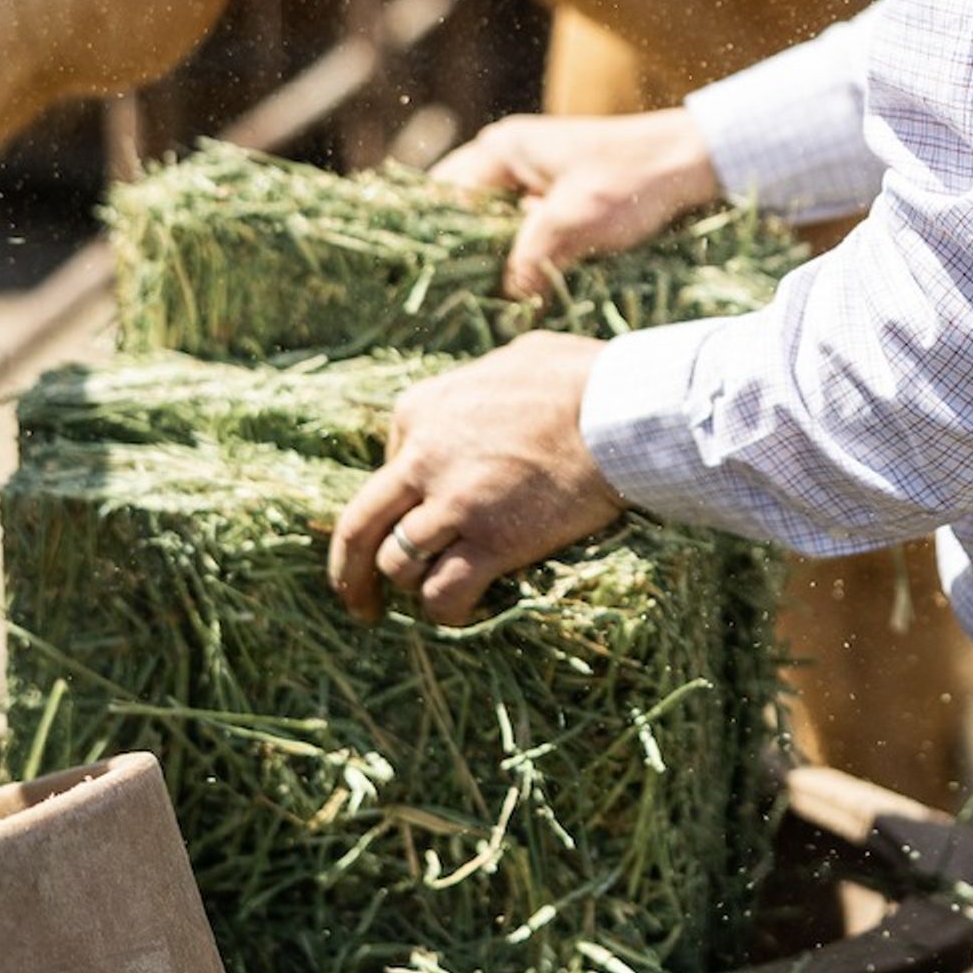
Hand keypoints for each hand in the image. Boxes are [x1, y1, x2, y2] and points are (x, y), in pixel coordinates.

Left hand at [328, 332, 625, 626]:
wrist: (623, 409)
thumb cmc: (582, 378)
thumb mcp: (513, 360)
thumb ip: (485, 380)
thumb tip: (496, 384)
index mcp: (418, 411)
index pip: (386, 467)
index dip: (401, 500)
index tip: (417, 517)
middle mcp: (420, 457)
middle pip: (359, 525)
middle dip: (349, 569)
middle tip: (358, 599)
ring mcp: (451, 502)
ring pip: (397, 563)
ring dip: (412, 585)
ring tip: (434, 597)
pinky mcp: (489, 541)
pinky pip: (444, 593)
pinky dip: (445, 610)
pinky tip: (461, 612)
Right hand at [431, 108, 718, 297]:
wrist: (694, 163)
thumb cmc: (632, 181)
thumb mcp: (573, 224)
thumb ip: (528, 263)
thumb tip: (503, 308)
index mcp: (500, 151)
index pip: (440, 197)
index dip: (428, 240)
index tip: (421, 280)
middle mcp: (507, 161)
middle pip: (460, 215)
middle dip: (453, 257)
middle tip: (442, 301)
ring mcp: (532, 180)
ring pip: (490, 228)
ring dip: (487, 262)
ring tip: (471, 304)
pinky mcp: (555, 201)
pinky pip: (519, 234)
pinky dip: (515, 260)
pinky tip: (513, 294)